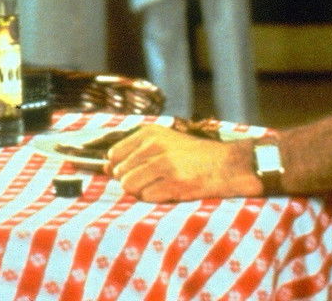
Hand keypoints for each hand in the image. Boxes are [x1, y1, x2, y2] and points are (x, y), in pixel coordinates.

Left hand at [105, 124, 258, 201]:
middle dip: (132, 181)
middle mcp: (155, 146)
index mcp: (150, 133)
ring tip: (161, 185)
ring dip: (142, 191)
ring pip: (130, 186)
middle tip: (154, 179)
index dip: (121, 167)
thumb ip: (133, 152)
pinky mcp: (175, 184)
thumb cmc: (193, 155)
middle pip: (120, 173)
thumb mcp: (163, 142)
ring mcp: (165, 165)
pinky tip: (171, 190)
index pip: (114, 155)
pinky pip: (147, 197)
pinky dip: (156, 198)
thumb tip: (104, 168)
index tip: (137, 170)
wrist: (228, 165)